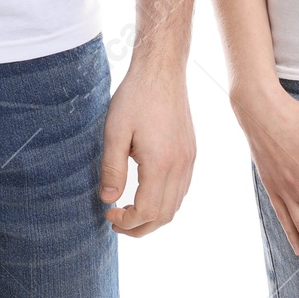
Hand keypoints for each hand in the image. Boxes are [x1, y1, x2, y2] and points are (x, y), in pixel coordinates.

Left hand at [99, 60, 195, 238]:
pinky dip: (165, 201)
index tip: (108, 213)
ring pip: (176, 205)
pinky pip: (181, 189)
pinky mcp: (190, 151)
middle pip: (165, 215)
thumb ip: (112, 169)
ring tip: (129, 212)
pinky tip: (146, 193)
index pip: (147, 211)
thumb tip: (108, 200)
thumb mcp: (115, 132)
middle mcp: (180, 165)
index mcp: (161, 163)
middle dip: (140, 227)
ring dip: (153, 216)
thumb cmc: (135, 96)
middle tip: (116, 222)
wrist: (161, 70)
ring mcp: (189, 159)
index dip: (127, 221)